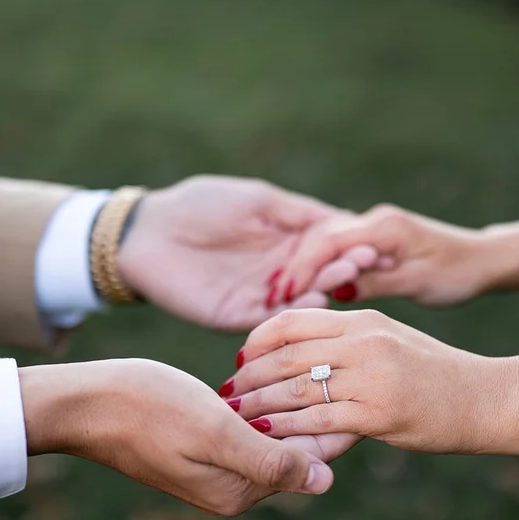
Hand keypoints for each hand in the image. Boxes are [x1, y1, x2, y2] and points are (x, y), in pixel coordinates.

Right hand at [20, 358, 361, 514]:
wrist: (86, 403)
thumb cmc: (147, 409)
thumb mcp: (215, 432)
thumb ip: (272, 460)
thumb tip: (326, 481)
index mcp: (241, 489)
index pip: (311, 458)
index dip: (337, 418)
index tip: (354, 377)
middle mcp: (233, 486)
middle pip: (295, 447)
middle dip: (315, 409)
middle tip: (338, 359)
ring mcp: (216, 467)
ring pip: (274, 433)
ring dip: (290, 402)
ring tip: (315, 360)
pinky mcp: (202, 446)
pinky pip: (249, 427)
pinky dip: (263, 403)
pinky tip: (272, 374)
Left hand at [116, 175, 379, 330]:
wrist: (146, 232)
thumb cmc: (200, 205)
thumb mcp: (258, 201)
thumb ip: (299, 213)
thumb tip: (347, 220)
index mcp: (286, 243)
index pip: (327, 248)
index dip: (348, 246)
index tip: (372, 241)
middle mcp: (279, 274)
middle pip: (319, 275)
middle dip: (342, 268)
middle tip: (364, 263)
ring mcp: (259, 297)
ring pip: (299, 300)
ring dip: (323, 289)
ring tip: (343, 279)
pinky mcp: (236, 316)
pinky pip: (269, 319)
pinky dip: (291, 312)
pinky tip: (311, 300)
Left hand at [226, 309, 513, 454]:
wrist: (486, 398)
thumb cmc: (436, 372)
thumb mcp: (391, 340)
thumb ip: (349, 341)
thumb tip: (303, 351)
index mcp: (363, 320)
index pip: (294, 321)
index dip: (259, 340)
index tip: (241, 359)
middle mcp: (364, 342)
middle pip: (287, 355)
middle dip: (249, 376)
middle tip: (227, 392)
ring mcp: (371, 377)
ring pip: (295, 388)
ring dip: (258, 403)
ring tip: (235, 415)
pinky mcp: (378, 414)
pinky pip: (318, 420)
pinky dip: (286, 428)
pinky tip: (265, 435)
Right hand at [276, 204, 511, 306]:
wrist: (484, 260)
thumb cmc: (458, 273)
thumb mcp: (416, 283)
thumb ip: (375, 282)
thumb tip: (336, 289)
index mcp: (384, 228)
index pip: (329, 241)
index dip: (302, 268)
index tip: (282, 293)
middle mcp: (375, 221)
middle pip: (320, 238)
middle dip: (294, 267)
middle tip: (271, 297)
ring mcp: (374, 227)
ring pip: (326, 243)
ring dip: (303, 267)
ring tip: (281, 296)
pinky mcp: (375, 238)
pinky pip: (339, 250)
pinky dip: (320, 267)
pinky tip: (307, 289)